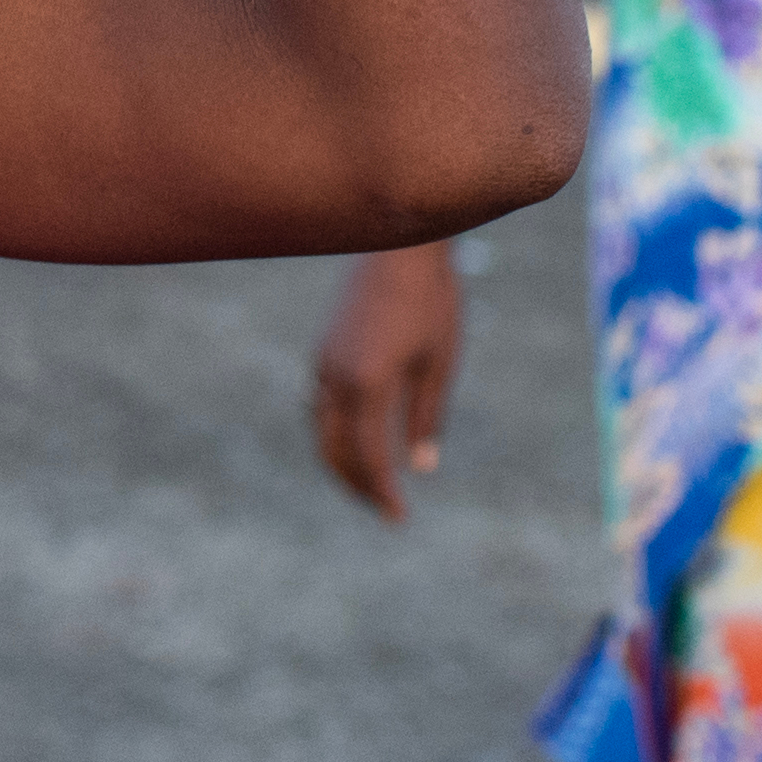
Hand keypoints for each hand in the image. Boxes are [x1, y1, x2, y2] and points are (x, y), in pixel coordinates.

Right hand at [306, 242, 462, 521]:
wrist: (400, 244)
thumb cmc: (431, 301)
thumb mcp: (439, 363)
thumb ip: (427, 417)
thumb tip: (421, 467)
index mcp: (366, 384)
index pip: (367, 457)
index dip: (381, 492)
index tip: (398, 517)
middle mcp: (335, 377)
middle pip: (335, 452)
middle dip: (358, 486)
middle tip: (385, 510)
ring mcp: (324, 363)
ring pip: (323, 432)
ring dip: (344, 463)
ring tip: (372, 483)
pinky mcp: (324, 350)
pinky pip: (322, 408)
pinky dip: (337, 435)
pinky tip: (359, 441)